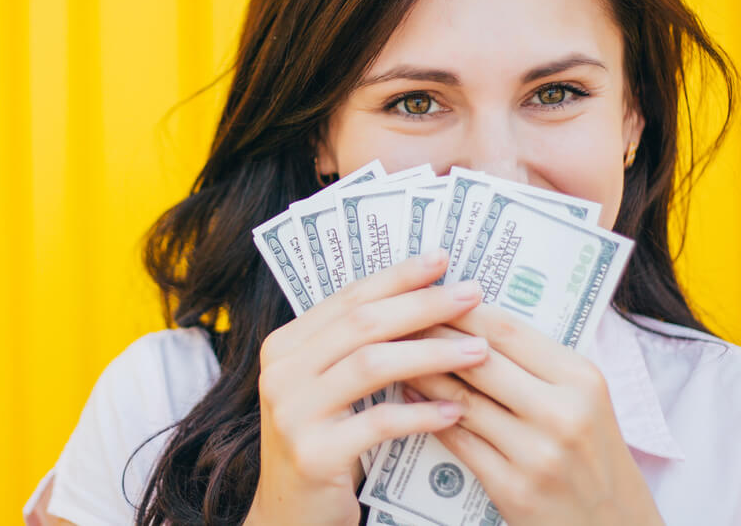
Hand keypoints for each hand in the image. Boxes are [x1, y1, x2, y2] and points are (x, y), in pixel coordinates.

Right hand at [245, 250, 489, 525]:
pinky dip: (421, 413)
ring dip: (432, 353)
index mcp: (285, 346)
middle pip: (362, 324)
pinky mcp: (313, 454)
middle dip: (422, 305)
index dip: (396, 276)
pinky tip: (455, 410)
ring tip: (478, 351)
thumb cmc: (323, 446)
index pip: (348, 298)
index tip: (440, 260)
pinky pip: (378, 422)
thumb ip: (355, 351)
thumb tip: (420, 301)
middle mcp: (280, 372)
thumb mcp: (327, 390)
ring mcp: (292, 413)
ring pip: (371, 364)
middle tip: (472, 295)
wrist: (288, 517)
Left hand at [404, 305, 663, 525]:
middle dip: (430, 337)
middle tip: (395, 322)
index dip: (459, 309)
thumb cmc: (592, 457)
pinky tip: (407, 399)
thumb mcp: (583, 401)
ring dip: (420, 374)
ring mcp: (538, 453)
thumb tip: (468, 323)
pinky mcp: (515, 488)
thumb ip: (535, 364)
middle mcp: (563, 412)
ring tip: (392, 356)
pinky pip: (458, 440)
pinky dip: (426, 416)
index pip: (506, 329)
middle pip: (478, 359)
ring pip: (460, 399)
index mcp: (582, 378)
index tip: (426, 296)